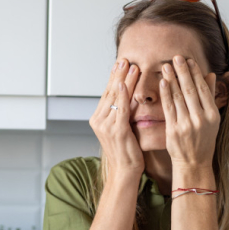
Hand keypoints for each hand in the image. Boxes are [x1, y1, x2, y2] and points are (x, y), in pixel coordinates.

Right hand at [89, 57, 144, 176]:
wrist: (124, 170)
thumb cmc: (126, 152)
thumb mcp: (123, 128)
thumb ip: (123, 111)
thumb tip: (130, 94)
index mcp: (98, 120)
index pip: (107, 94)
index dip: (114, 78)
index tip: (121, 64)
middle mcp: (99, 121)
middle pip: (109, 93)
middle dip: (118, 75)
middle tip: (125, 59)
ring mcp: (105, 126)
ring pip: (115, 98)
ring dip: (123, 80)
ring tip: (130, 66)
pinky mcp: (116, 130)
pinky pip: (119, 108)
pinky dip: (122, 95)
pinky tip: (124, 84)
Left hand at [160, 55, 220, 168]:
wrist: (193, 162)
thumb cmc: (202, 140)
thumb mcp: (212, 119)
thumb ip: (210, 97)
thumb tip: (210, 75)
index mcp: (212, 115)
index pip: (203, 89)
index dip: (195, 73)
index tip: (188, 60)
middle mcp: (201, 119)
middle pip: (190, 90)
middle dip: (183, 72)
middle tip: (176, 57)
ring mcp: (187, 125)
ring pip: (179, 97)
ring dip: (172, 79)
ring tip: (166, 66)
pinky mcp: (173, 130)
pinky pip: (169, 108)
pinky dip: (166, 94)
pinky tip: (163, 82)